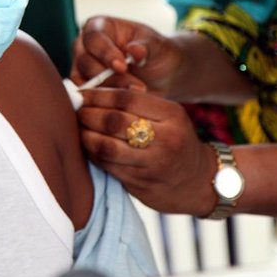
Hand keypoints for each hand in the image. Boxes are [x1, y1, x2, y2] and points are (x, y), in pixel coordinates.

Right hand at [70, 15, 182, 96]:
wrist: (161, 75)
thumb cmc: (157, 54)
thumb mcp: (156, 47)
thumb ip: (145, 47)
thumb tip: (134, 50)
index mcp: (99, 26)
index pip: (94, 38)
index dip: (106, 53)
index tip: (122, 66)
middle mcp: (85, 45)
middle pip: (84, 61)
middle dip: (109, 77)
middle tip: (135, 86)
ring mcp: (81, 68)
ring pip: (83, 82)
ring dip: (108, 92)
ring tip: (134, 96)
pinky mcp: (84, 89)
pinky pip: (85, 99)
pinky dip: (103, 103)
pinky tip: (122, 106)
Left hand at [79, 87, 217, 215]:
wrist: (200, 182)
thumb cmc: (177, 141)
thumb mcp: (169, 116)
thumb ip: (139, 104)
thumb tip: (94, 91)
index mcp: (172, 115)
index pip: (127, 98)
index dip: (99, 94)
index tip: (82, 92)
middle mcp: (165, 139)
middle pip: (115, 121)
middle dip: (89, 113)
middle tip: (76, 109)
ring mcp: (153, 165)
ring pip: (107, 147)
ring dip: (86, 135)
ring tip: (78, 128)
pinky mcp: (142, 184)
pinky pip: (109, 167)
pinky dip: (93, 154)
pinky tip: (88, 146)